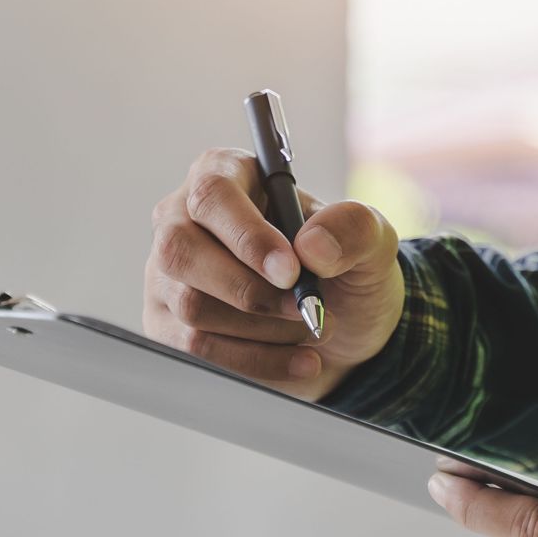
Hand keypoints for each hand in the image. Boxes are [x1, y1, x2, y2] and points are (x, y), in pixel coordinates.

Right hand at [142, 148, 403, 400]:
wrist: (342, 326)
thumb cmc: (343, 267)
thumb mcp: (370, 240)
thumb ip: (353, 228)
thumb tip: (311, 245)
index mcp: (226, 174)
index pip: (212, 194)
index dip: (247, 235)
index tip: (290, 271)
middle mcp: (182, 219)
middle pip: (181, 251)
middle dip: (249, 289)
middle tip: (305, 309)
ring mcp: (167, 274)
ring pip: (192, 306)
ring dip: (263, 328)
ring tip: (313, 327)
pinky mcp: (167, 325)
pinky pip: (195, 350)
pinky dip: (257, 362)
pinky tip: (302, 360)